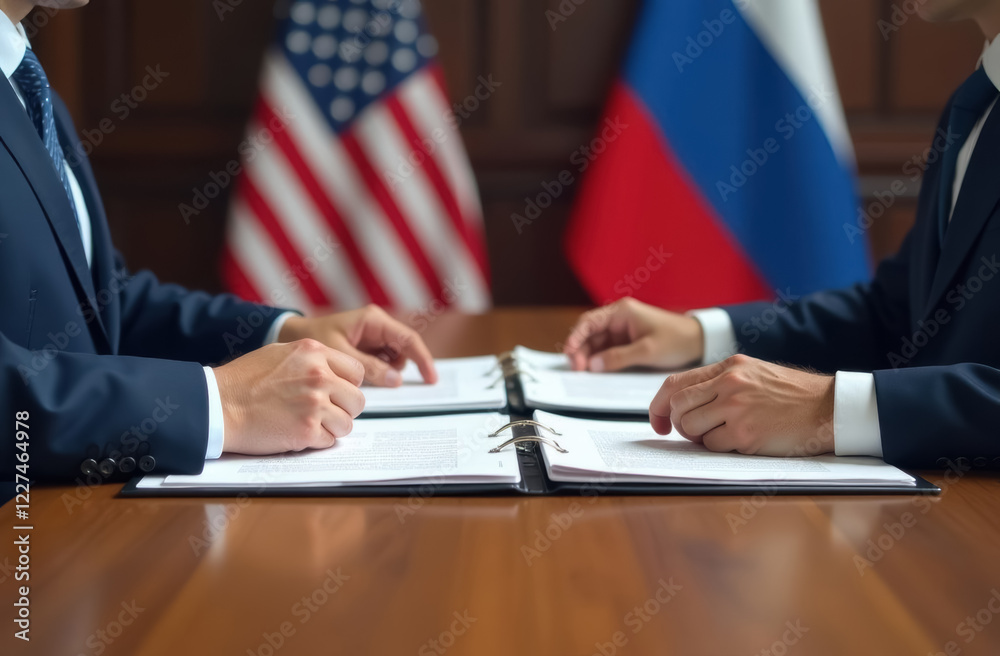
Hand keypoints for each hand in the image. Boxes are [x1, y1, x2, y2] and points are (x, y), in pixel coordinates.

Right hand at [214, 339, 365, 454]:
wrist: (217, 404)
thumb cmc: (243, 380)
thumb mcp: (280, 353)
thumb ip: (312, 359)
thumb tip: (335, 371)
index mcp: (314, 352)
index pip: (357, 371)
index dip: (348, 385)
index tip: (337, 392)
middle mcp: (318, 376)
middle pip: (357, 400)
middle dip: (344, 409)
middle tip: (325, 412)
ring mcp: (314, 404)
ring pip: (347, 423)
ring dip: (332, 427)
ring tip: (309, 423)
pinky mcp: (306, 430)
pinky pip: (328, 441)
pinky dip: (315, 441)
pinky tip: (296, 432)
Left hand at [277, 305, 437, 386]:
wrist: (290, 334)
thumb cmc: (311, 339)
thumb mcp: (339, 356)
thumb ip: (369, 368)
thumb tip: (396, 379)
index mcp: (373, 320)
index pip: (408, 339)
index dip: (423, 359)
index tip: (431, 379)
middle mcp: (377, 324)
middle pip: (404, 348)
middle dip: (399, 367)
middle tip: (384, 383)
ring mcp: (374, 334)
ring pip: (395, 356)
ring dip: (387, 370)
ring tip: (363, 376)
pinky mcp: (368, 344)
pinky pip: (383, 360)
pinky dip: (379, 370)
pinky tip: (361, 375)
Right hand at [563, 297, 703, 371]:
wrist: (698, 341)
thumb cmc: (676, 340)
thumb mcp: (647, 351)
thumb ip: (619, 358)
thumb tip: (593, 365)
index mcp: (622, 311)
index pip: (590, 322)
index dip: (576, 337)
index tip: (569, 353)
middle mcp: (618, 318)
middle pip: (589, 333)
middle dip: (580, 350)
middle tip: (577, 369)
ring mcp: (621, 330)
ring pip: (596, 342)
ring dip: (588, 356)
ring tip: (584, 372)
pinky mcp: (626, 341)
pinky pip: (606, 349)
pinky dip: (599, 359)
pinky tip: (595, 369)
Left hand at [648, 354, 834, 456]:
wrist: (828, 408)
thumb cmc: (791, 394)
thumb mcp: (753, 372)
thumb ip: (719, 381)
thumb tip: (681, 402)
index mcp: (729, 366)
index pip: (675, 383)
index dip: (658, 405)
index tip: (659, 422)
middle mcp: (729, 383)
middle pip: (676, 406)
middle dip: (676, 424)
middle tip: (690, 432)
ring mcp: (736, 408)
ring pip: (690, 427)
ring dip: (699, 437)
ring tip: (721, 435)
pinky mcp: (745, 433)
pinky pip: (712, 446)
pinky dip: (719, 448)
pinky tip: (740, 441)